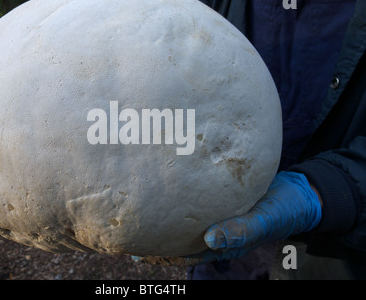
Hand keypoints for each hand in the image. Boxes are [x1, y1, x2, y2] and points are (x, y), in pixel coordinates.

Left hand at [133, 171, 322, 265]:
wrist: (299, 191)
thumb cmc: (283, 211)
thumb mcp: (265, 222)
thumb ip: (241, 230)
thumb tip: (210, 239)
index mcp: (220, 243)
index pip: (182, 251)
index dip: (159, 249)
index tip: (135, 244)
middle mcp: (213, 228)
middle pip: (177, 231)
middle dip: (154, 228)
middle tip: (127, 220)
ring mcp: (214, 211)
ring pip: (183, 213)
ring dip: (164, 207)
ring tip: (139, 195)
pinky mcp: (217, 193)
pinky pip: (194, 192)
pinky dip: (180, 188)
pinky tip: (167, 174)